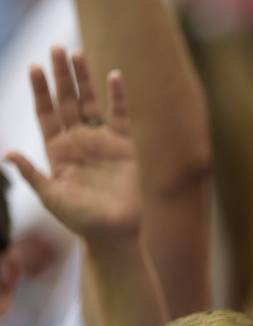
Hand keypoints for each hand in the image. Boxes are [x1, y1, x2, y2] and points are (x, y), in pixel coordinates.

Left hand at [5, 47, 139, 241]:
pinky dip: (118, 96)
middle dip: (60, 75)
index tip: (33, 68)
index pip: (46, 112)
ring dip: (83, 79)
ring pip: (90, 102)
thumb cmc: (79, 219)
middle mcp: (77, 140)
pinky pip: (119, 115)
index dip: (40, 91)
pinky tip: (114, 75)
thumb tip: (8, 153)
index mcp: (56, 149)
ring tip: (76, 53)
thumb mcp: (50, 196)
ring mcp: (100, 141)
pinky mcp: (123, 146)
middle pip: (66, 100)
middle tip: (55, 48)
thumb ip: (31, 173)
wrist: (112, 232)